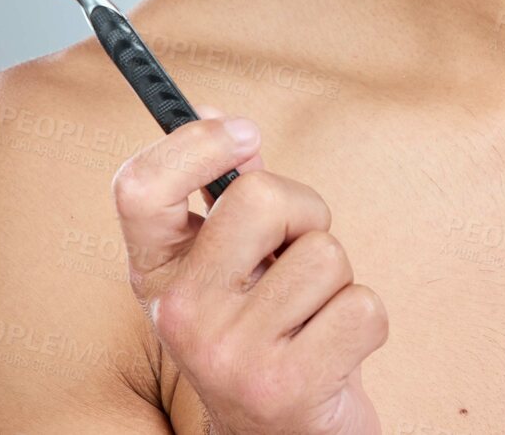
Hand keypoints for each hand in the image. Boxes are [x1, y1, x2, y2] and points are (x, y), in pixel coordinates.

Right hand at [112, 106, 386, 434]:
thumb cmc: (265, 333)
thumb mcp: (231, 268)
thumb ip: (226, 198)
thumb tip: (217, 115)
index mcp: (157, 274)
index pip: (139, 186)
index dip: (195, 143)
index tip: (243, 132)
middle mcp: (178, 315)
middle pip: (262, 196)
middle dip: (305, 212)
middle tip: (298, 252)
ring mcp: (228, 355)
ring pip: (325, 253)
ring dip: (338, 279)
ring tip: (311, 317)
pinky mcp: (285, 388)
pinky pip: (363, 305)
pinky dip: (365, 322)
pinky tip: (333, 351)